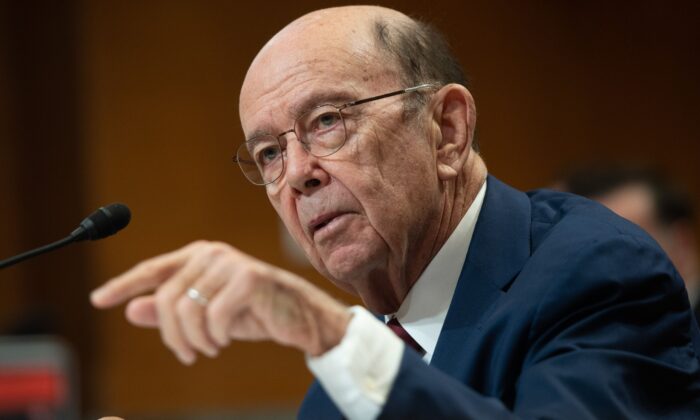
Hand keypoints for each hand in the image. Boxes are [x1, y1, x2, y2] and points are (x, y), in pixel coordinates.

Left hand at [91, 240, 350, 363]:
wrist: (300, 316)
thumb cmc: (254, 312)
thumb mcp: (206, 315)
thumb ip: (171, 310)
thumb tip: (131, 309)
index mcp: (199, 256)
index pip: (152, 270)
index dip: (123, 285)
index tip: (98, 300)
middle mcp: (211, 254)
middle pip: (167, 299)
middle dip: (172, 336)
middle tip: (188, 355)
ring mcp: (231, 264)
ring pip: (188, 311)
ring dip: (195, 340)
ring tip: (210, 347)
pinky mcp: (249, 279)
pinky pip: (214, 317)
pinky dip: (216, 337)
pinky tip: (226, 340)